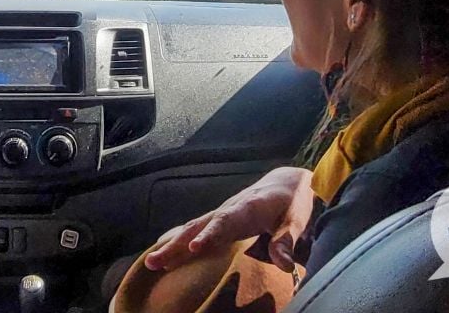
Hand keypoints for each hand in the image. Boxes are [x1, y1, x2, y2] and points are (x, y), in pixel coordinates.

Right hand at [144, 166, 314, 272]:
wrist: (286, 182)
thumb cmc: (292, 200)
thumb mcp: (296, 218)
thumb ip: (287, 240)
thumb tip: (284, 266)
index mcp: (247, 208)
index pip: (224, 222)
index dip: (208, 235)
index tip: (192, 249)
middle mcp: (228, 208)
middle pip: (198, 226)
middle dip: (176, 245)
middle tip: (154, 261)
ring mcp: (221, 213)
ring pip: (191, 228)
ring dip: (171, 244)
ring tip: (151, 262)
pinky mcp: (220, 218)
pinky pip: (195, 228)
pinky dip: (178, 238)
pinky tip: (164, 250)